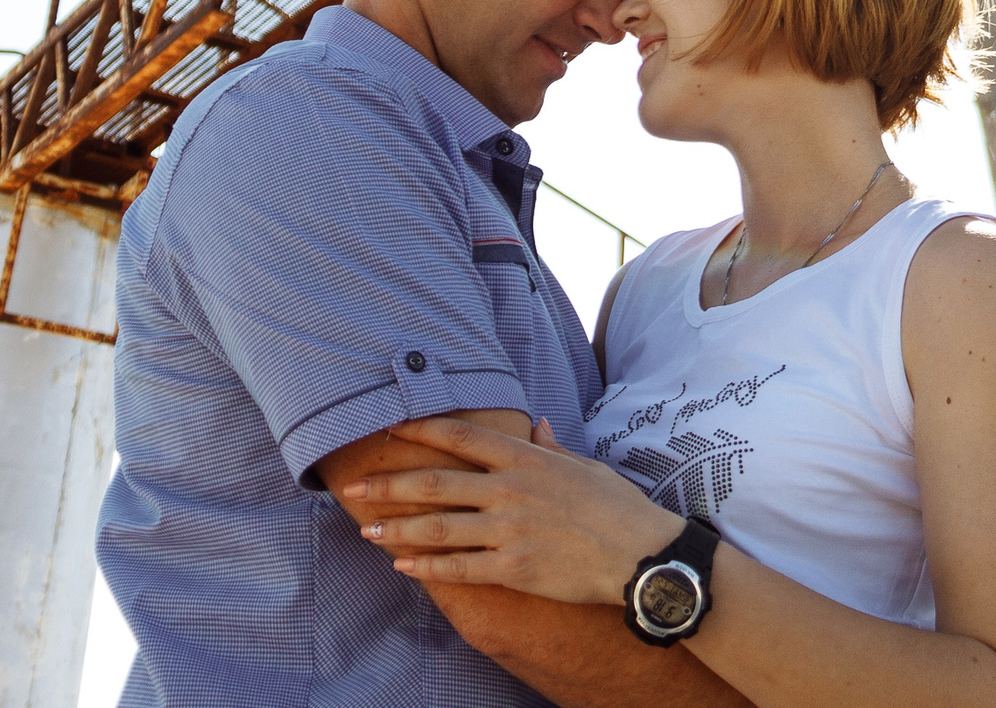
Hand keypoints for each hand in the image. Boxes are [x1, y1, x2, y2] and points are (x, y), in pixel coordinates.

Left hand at [339, 416, 686, 604]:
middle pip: (434, 483)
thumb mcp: (587, 468)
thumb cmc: (618, 508)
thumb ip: (554, 448)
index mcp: (526, 460)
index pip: (461, 436)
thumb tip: (538, 426)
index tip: (392, 428)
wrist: (640, 556)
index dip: (421, 429)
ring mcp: (508, 531)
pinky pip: (458, 568)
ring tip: (368, 532)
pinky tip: (405, 567)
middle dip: (388, 485)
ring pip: (437, 528)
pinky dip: (426, 568)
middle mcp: (510, 491)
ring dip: (396, 530)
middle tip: (355, 487)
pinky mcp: (512, 569)